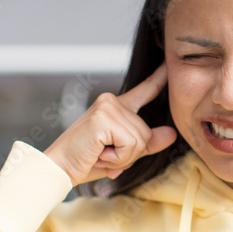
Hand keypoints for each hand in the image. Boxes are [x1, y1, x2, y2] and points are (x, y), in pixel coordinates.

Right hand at [44, 62, 176, 185]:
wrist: (60, 168)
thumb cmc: (87, 161)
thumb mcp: (123, 153)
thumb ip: (147, 143)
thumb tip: (172, 134)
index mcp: (117, 107)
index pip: (145, 91)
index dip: (160, 78)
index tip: (170, 63)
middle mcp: (112, 102)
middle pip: (146, 134)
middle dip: (129, 155)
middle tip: (103, 155)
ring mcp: (108, 107)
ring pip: (140, 141)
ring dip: (122, 158)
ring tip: (100, 155)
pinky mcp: (104, 118)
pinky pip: (130, 145)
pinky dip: (117, 158)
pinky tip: (98, 154)